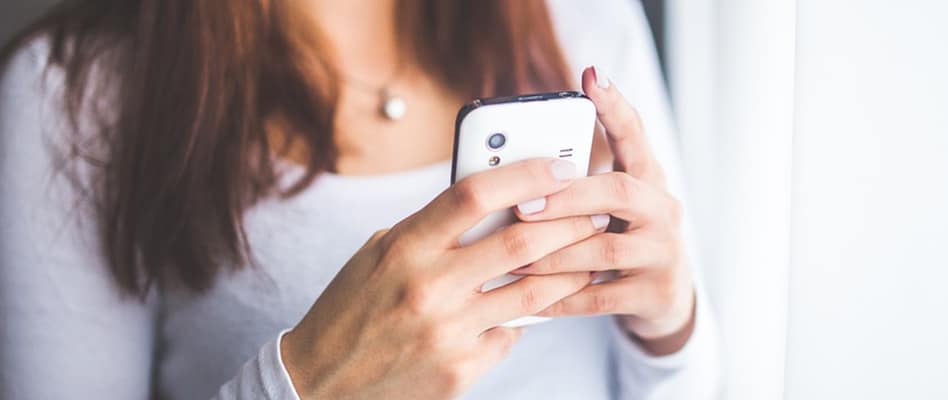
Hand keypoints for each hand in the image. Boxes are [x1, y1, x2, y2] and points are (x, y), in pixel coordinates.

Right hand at [281, 158, 604, 398]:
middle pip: (520, 240)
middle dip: (570, 221)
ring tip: (589, 255)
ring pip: (533, 292)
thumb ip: (430, 229)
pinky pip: (512, 334)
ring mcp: (447, 332)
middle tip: (595, 210)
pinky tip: (533, 308)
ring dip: (570, 270)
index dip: (525, 173)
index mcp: (403, 247)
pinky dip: (525, 319)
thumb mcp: (378, 255)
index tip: (560, 165)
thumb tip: (493, 201)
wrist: (319, 384)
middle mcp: (427, 286)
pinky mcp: (460, 370)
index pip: (474, 194)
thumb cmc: (351, 310)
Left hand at [512, 66, 696, 355]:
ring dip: (555, 253)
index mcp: (648, 179)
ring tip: (514, 257)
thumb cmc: (619, 240)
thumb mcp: (607, 207)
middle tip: (522, 205)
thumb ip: (576, 186)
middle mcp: (664, 210)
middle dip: (568, 198)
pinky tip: (531, 300)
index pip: (635, 135)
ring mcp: (664, 253)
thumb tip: (511, 166)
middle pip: (621, 191)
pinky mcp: (655, 293)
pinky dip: (562, 297)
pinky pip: (601, 297)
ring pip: (606, 249)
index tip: (591, 76)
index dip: (615, 107)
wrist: (664, 299)